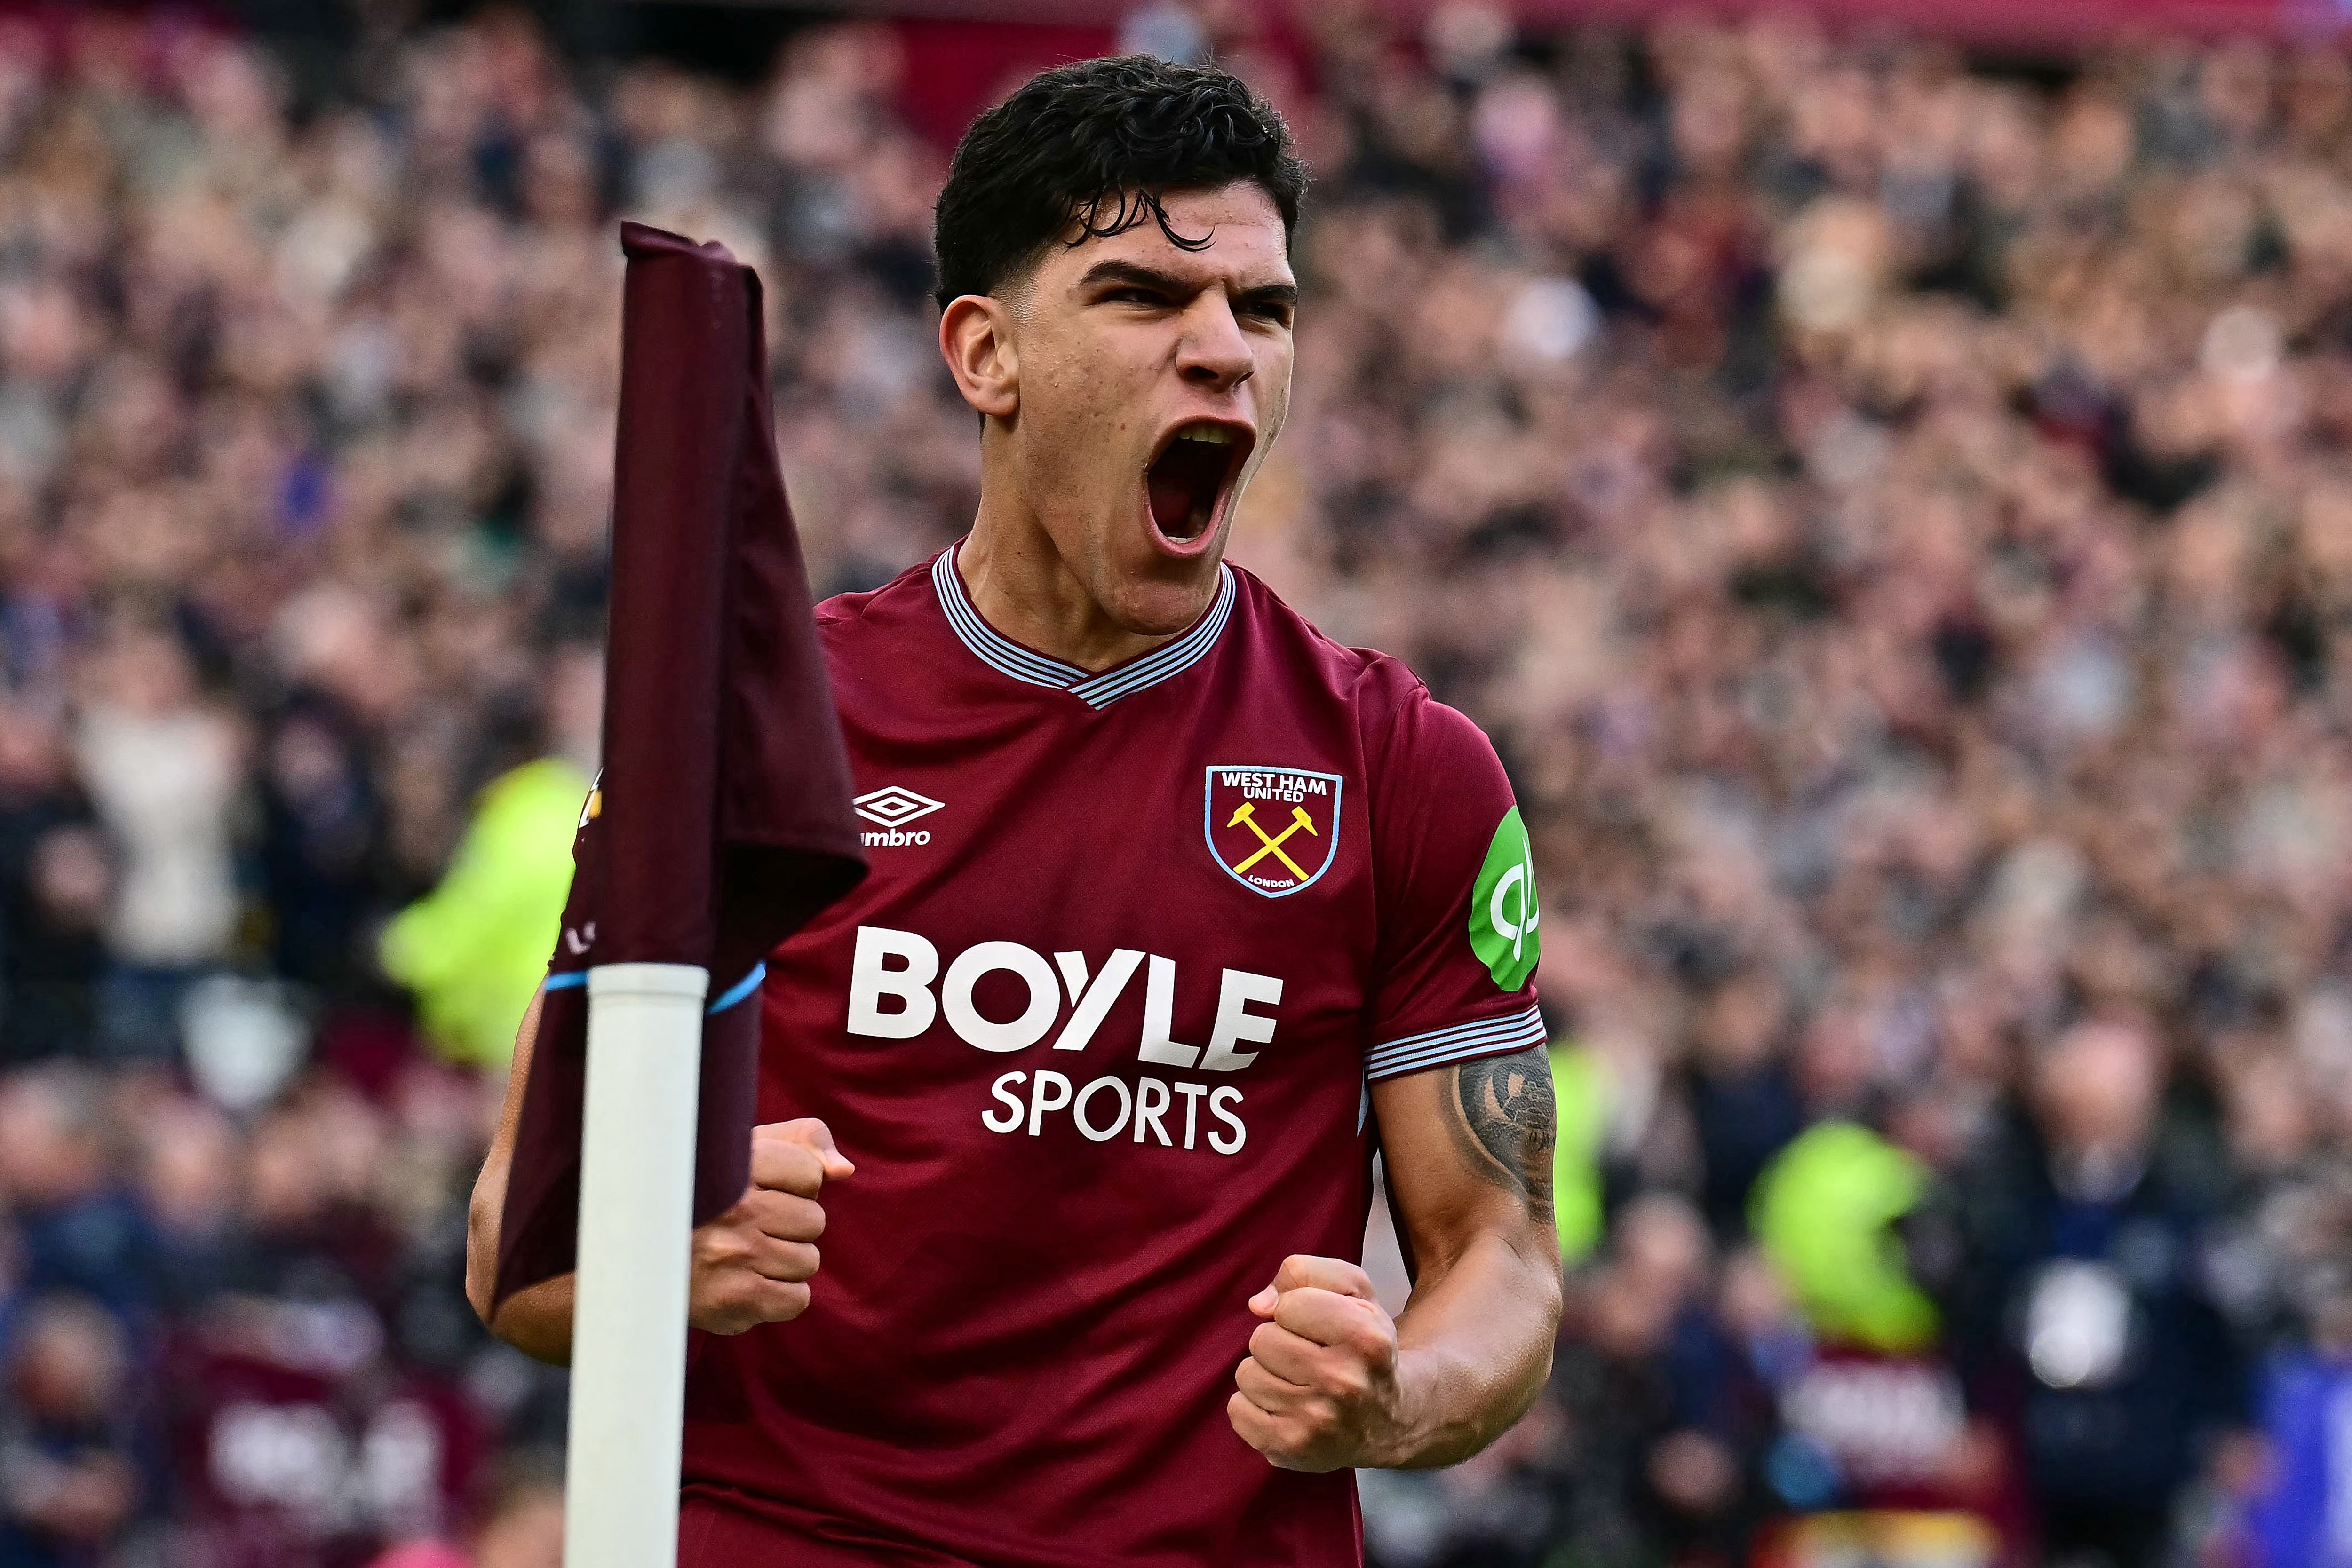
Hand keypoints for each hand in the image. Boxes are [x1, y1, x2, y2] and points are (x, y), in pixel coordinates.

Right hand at [688, 1118, 851, 1334]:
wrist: (641, 1257)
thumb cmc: (709, 1196)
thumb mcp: (747, 1150)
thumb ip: (804, 1142)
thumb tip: (843, 1170)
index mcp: (734, 1164)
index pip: (810, 1174)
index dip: (795, 1185)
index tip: (761, 1190)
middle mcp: (734, 1208)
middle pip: (814, 1220)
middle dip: (791, 1226)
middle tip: (749, 1228)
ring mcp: (734, 1255)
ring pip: (808, 1261)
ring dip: (784, 1262)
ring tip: (743, 1256)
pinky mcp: (734, 1300)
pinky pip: (797, 1299)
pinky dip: (779, 1297)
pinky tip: (746, 1283)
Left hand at [1227, 1255, 1402, 1470]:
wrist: (1387, 1419)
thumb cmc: (1361, 1344)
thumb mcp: (1353, 1291)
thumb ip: (1304, 1272)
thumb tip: (1258, 1305)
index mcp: (1366, 1339)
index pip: (1289, 1304)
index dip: (1296, 1309)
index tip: (1318, 1326)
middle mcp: (1345, 1384)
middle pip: (1262, 1339)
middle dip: (1278, 1340)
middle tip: (1308, 1356)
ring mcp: (1316, 1423)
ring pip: (1247, 1374)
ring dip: (1265, 1372)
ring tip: (1298, 1382)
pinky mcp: (1291, 1450)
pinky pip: (1236, 1410)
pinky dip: (1253, 1405)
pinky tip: (1285, 1406)